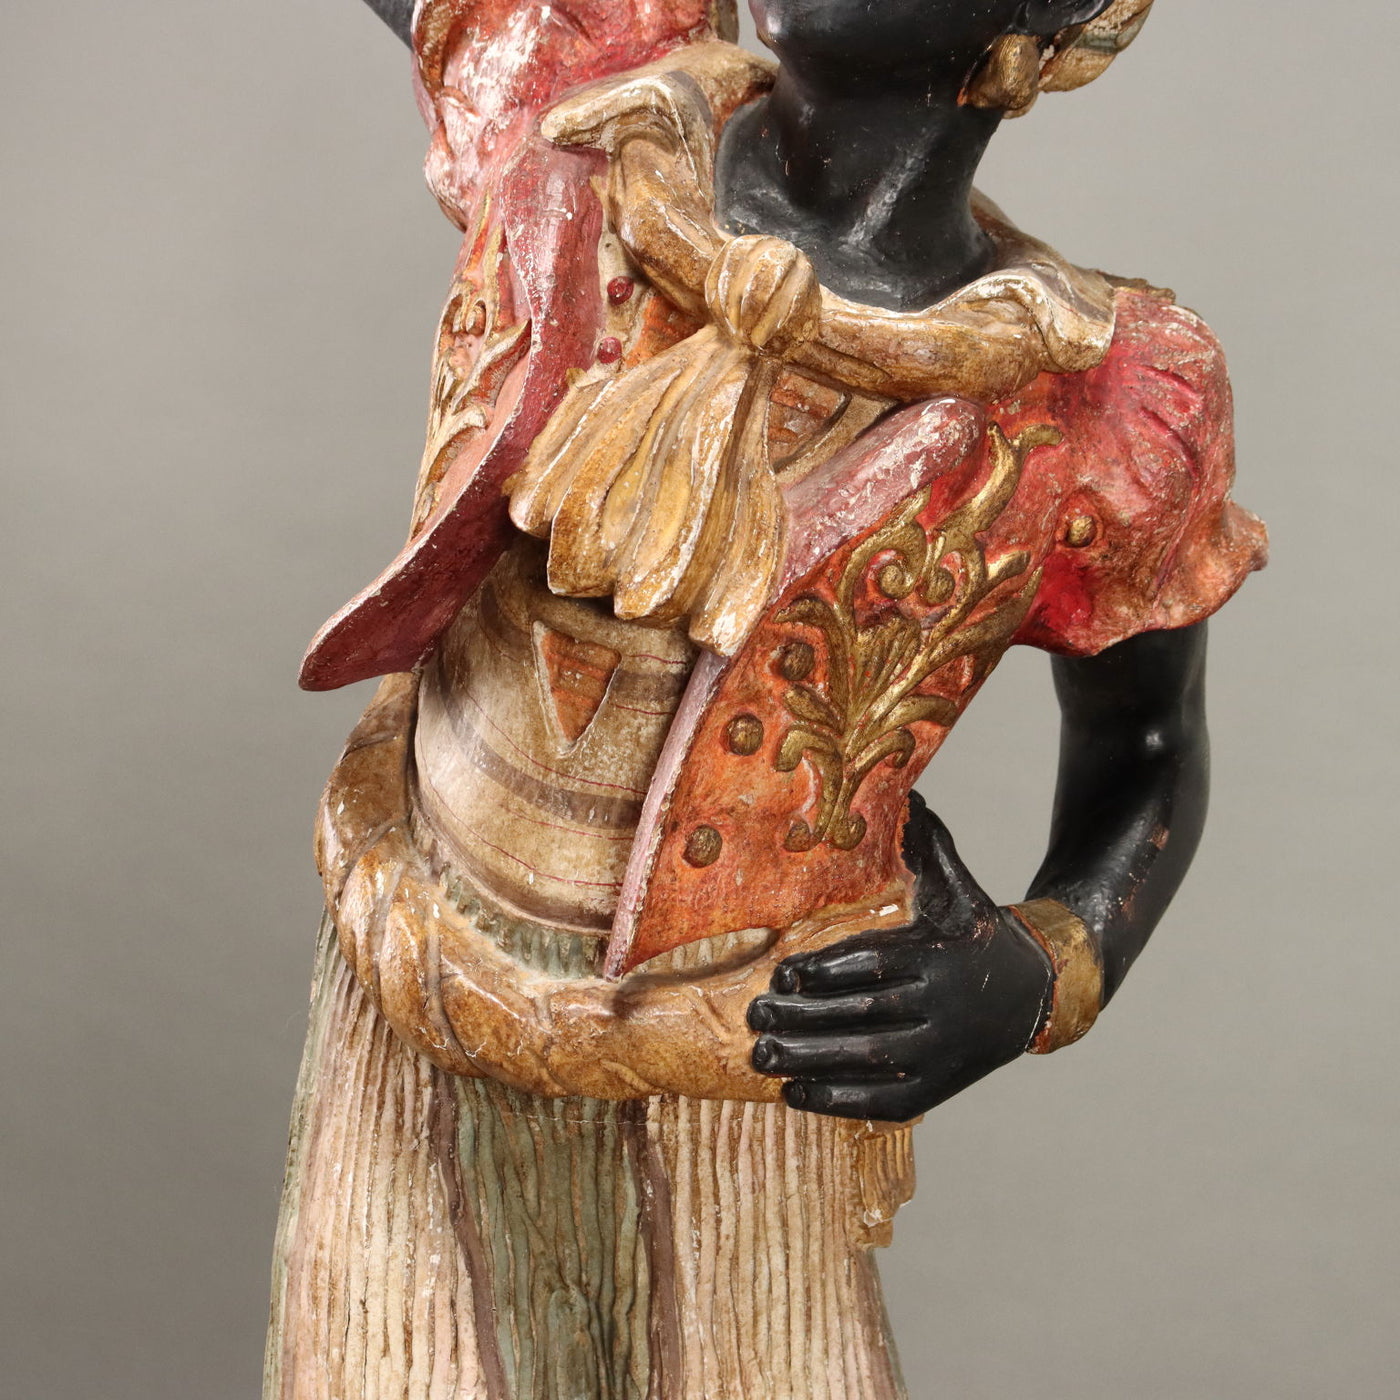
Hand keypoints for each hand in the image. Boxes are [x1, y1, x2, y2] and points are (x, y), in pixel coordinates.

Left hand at [748, 796, 1054, 1121]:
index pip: (872, 966)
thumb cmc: (978, 932)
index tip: (781, 974)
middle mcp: (941, 1009)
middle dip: (803, 1018)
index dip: (824, 972)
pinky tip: (794, 1093)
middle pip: (863, 1017)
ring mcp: (940, 1054)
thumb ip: (927, 843)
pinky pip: (881, 1101)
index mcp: (939, 957)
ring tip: (761, 1055)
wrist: (1036, 993)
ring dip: (810, 1062)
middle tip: (754, 1015)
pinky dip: (836, 1101)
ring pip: (869, 1063)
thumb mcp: (959, 887)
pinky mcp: (938, 1090)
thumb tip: (906, 787)